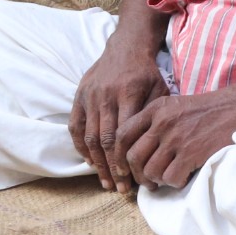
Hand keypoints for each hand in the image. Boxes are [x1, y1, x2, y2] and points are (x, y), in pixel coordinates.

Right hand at [68, 39, 167, 194]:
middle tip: (119, 188)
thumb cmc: (147, 73)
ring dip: (97, 162)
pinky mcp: (79, 96)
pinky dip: (80, 146)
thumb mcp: (160, 90)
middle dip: (112, 168)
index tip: (132, 180)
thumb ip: (154, 117)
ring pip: (89, 136)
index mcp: (127, 94)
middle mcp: (105, 96)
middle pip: (105, 140)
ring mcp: (90, 97)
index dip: (125, 160)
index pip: (123, 135)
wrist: (125, 46)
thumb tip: (155, 149)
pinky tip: (90, 161)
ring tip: (105, 182)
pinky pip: (75, 126)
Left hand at [115, 81, 235, 189]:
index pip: (122, 134)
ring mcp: (176, 138)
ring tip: (167, 178)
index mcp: (155, 109)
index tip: (123, 168)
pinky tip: (182, 177)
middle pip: (133, 157)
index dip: (118, 155)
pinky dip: (175, 183)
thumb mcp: (175, 105)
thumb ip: (154, 122)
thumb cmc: (208, 109)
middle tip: (147, 181)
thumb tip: (135, 151)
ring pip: (150, 171)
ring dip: (157, 180)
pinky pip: (171, 178)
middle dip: (137, 175)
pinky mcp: (191, 153)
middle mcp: (161, 123)